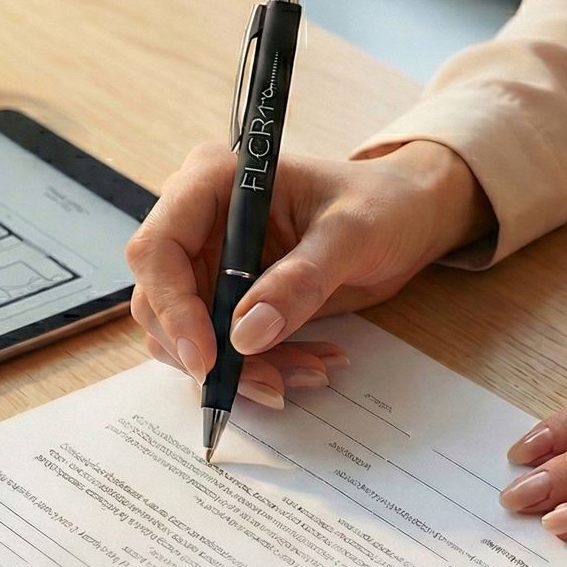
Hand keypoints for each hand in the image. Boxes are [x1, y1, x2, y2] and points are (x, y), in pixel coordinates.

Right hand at [127, 140, 492, 401]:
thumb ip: (300, 281)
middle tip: (271, 384)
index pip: (158, 249)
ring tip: (311, 371)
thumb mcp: (351, 235)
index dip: (174, 308)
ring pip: (188, 334)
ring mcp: (211, 261)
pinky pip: (221, 346)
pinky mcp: (229, 297)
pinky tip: (310, 364)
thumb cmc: (382, 204)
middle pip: (161, 301)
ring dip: (241, 368)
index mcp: (213, 182)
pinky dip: (259, 367)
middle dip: (211, 352)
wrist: (408, 217)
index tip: (211, 359)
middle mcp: (199, 221)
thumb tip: (246, 335)